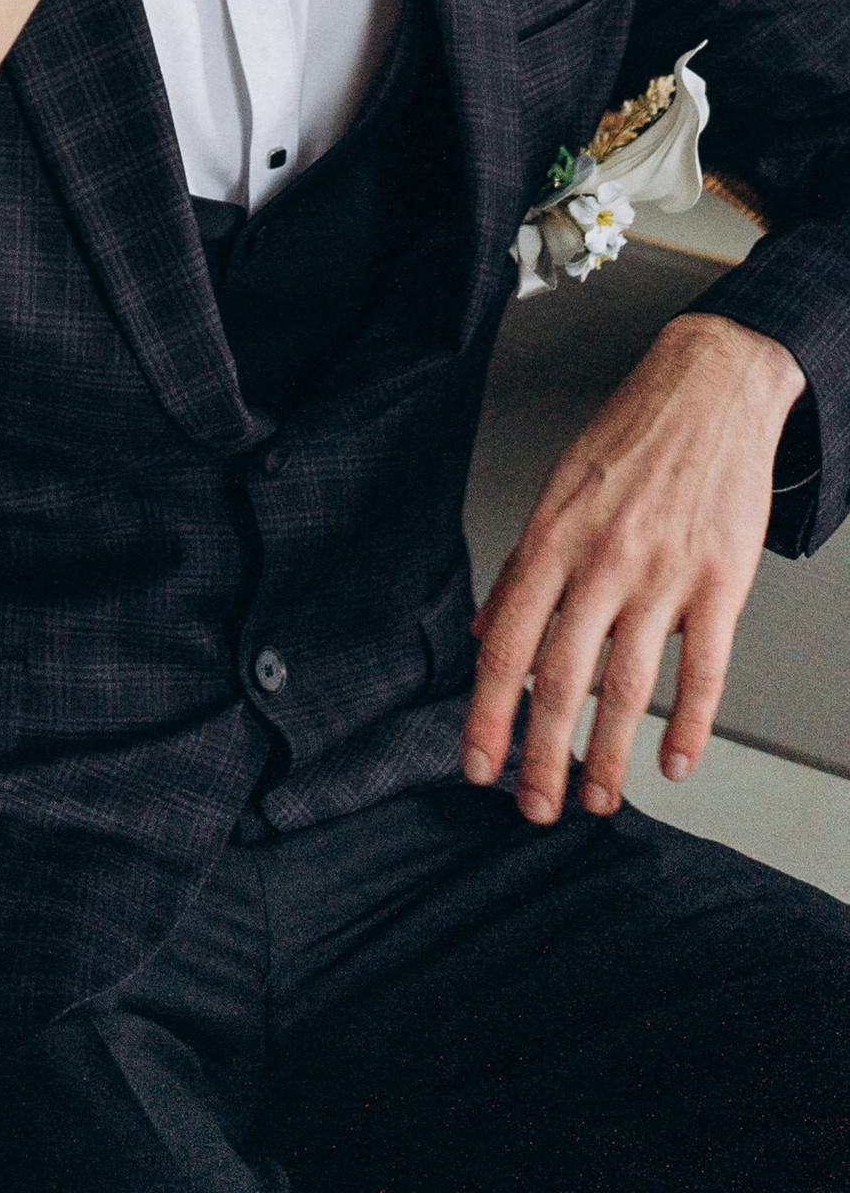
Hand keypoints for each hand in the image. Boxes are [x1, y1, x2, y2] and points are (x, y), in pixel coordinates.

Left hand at [463, 309, 805, 821]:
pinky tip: (673, 763)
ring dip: (609, 755)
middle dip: (543, 755)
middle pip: (559, 678)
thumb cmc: (628, 442)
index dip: (487, 713)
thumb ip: (520, 571)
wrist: (707, 392)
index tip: (477, 764)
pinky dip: (689, 726)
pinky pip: (703, 671)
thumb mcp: (555, 493)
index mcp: (550, 540)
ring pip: (628, 686)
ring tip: (600, 799)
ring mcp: (662, 575)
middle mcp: (600, 562)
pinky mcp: (720, 584)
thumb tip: (478, 633)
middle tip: (534, 806)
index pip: (504, 643)